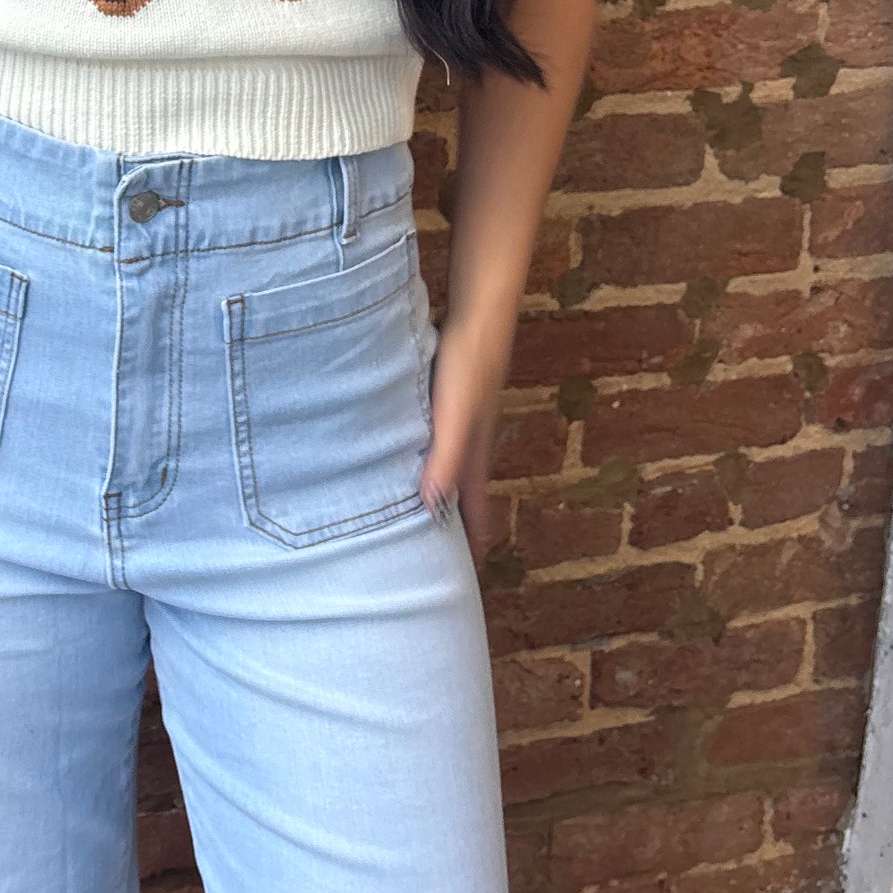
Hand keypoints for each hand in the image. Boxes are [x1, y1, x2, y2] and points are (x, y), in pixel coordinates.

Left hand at [418, 310, 511, 564]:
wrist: (480, 316)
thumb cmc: (467, 368)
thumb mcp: (454, 418)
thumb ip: (445, 460)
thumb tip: (431, 507)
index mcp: (475, 456)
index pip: (475, 511)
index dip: (472, 542)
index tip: (465, 575)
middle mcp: (472, 444)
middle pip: (464, 495)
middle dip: (456, 525)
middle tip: (438, 555)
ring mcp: (464, 422)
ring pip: (453, 468)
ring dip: (443, 492)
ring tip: (423, 511)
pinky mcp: (452, 401)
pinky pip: (440, 442)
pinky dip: (431, 459)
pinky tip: (413, 452)